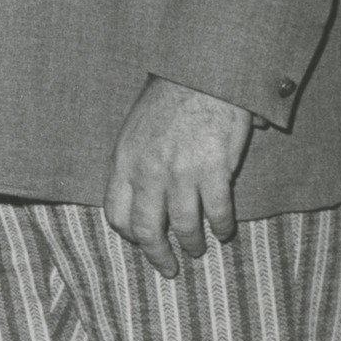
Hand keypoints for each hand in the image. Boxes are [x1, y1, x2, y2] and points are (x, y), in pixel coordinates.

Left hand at [104, 74, 254, 279]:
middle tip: (168, 268)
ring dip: (191, 244)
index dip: (128, 234)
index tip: (139, 242)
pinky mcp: (214, 170)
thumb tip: (144, 182)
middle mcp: (148, 172)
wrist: (202, 72)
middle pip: (146, 229)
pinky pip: (217, 212)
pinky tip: (225, 232)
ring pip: (183, 226)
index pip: (115, 213)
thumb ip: (136, 158)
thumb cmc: (170, 94)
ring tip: (198, 251)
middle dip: (157, 254)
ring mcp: (180, 173)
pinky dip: (222, 227)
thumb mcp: (135, 126)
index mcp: (124, 161)